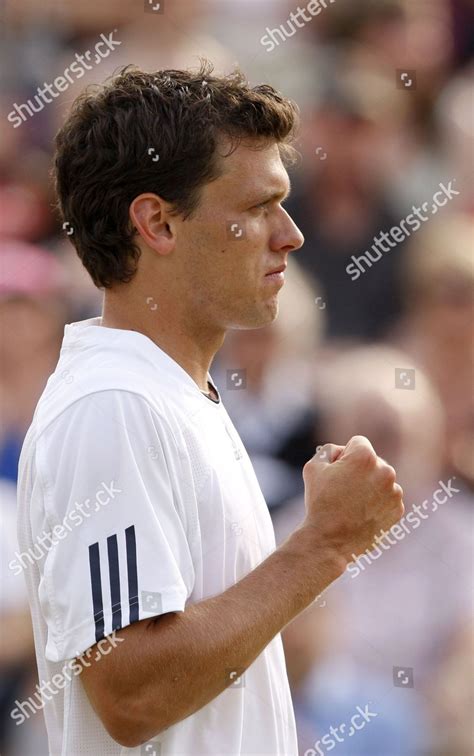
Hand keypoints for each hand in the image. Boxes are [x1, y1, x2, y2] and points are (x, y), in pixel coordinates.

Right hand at [301, 436, 403, 564]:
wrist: (330, 541)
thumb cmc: (320, 502)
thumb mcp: (314, 467)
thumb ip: (329, 450)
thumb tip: (343, 451)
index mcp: (365, 456)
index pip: (357, 443)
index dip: (343, 456)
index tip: (336, 474)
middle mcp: (385, 470)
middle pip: (372, 461)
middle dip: (359, 471)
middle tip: (343, 491)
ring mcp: (394, 491)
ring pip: (381, 480)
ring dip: (369, 487)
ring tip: (352, 505)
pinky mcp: (398, 509)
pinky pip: (387, 498)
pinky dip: (377, 503)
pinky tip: (362, 514)